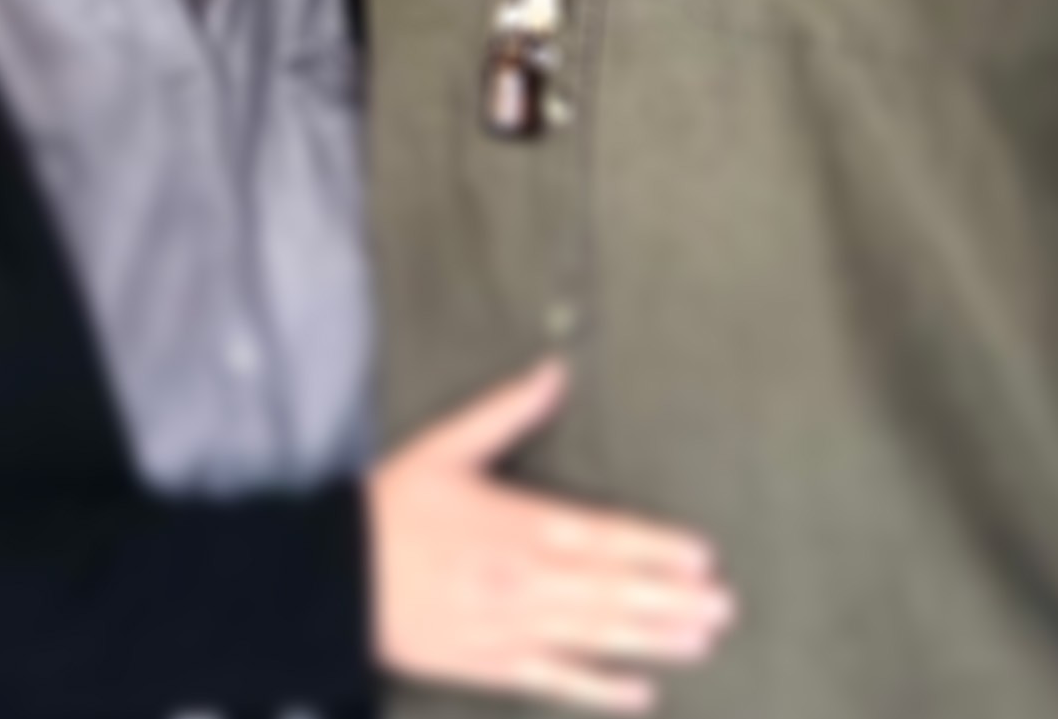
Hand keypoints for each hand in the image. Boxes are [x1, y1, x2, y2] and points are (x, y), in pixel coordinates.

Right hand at [369, 360, 733, 712]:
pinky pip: (555, 682)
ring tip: (700, 640)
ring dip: (651, 639)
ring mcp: (509, 629)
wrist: (334, 580)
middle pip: (610, 592)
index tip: (702, 556)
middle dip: (670, 599)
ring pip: (594, 636)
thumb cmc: (392, 507)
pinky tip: (639, 693)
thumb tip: (555, 371)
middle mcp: (522, 581)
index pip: (603, 537)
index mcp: (516, 524)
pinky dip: (599, 689)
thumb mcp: (446, 446)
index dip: (655, 548)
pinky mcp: (490, 665)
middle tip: (723, 607)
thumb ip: (506, 412)